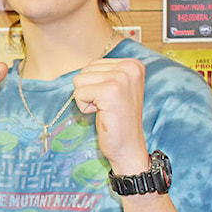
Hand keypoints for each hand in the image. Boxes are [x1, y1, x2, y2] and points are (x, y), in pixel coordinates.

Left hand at [71, 58, 148, 173]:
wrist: (128, 146)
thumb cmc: (118, 119)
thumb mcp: (116, 88)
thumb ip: (104, 73)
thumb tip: (83, 67)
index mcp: (133, 64)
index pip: (94, 64)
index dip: (95, 85)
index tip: (112, 99)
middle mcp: (130, 67)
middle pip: (85, 70)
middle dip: (89, 90)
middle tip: (108, 106)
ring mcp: (121, 78)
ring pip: (79, 80)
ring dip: (87, 98)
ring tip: (105, 109)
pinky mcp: (110, 91)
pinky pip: (78, 93)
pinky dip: (84, 107)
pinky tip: (102, 114)